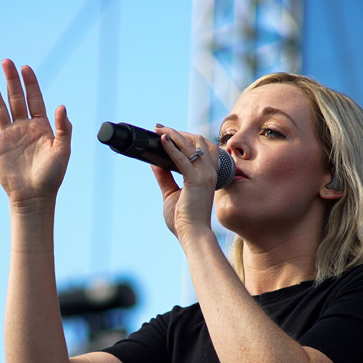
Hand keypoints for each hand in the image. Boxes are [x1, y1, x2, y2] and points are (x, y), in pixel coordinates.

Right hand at [0, 59, 71, 209]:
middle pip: (16, 99)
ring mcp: (9, 137)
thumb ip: (63, 129)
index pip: (34, 99)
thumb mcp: (62, 151)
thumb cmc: (52, 176)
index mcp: (41, 127)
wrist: (34, 197)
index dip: (30, 84)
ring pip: (0, 110)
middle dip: (11, 81)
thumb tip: (61, 106)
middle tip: (6, 62)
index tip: (25, 68)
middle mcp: (24, 128)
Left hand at [151, 126, 218, 241]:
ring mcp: (205, 175)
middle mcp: (209, 172)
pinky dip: (172, 148)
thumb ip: (164, 177)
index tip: (166, 133)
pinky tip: (162, 141)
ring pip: (191, 146)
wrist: (192, 235)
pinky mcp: (196, 181)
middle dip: (178, 132)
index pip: (200, 148)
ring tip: (159, 129)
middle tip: (159, 128)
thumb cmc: (183, 219)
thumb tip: (154, 161)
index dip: (184, 138)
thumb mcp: (170, 193)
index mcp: (206, 175)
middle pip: (197, 142)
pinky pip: (183, 159)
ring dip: (174, 135)